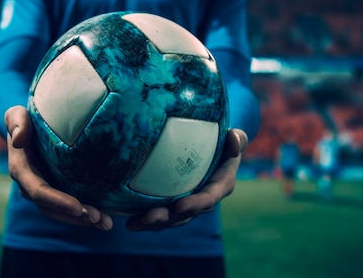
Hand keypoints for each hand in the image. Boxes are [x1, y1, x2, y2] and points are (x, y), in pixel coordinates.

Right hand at [4, 105, 112, 229]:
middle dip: (76, 216)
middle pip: (52, 208)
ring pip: (61, 213)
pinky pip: (67, 209)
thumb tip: (19, 138)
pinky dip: (84, 215)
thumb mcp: (16, 114)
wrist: (25, 126)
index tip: (78, 206)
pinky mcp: (54, 191)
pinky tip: (103, 218)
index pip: (39, 191)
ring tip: (106, 223)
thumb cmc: (23, 118)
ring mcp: (42, 191)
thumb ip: (16, 122)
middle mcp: (29, 186)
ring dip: (83, 220)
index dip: (58, 201)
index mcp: (21, 170)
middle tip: (100, 219)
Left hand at [126, 128, 247, 231]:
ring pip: (170, 219)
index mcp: (220, 187)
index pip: (208, 198)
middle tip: (148, 218)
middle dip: (166, 219)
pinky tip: (127, 219)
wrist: (214, 149)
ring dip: (151, 223)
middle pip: (185, 214)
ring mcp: (188, 204)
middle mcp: (203, 201)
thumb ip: (236, 140)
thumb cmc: (224, 141)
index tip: (179, 206)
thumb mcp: (233, 139)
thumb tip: (233, 138)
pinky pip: (160, 213)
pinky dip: (144, 218)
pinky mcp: (173, 204)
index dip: (195, 204)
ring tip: (132, 225)